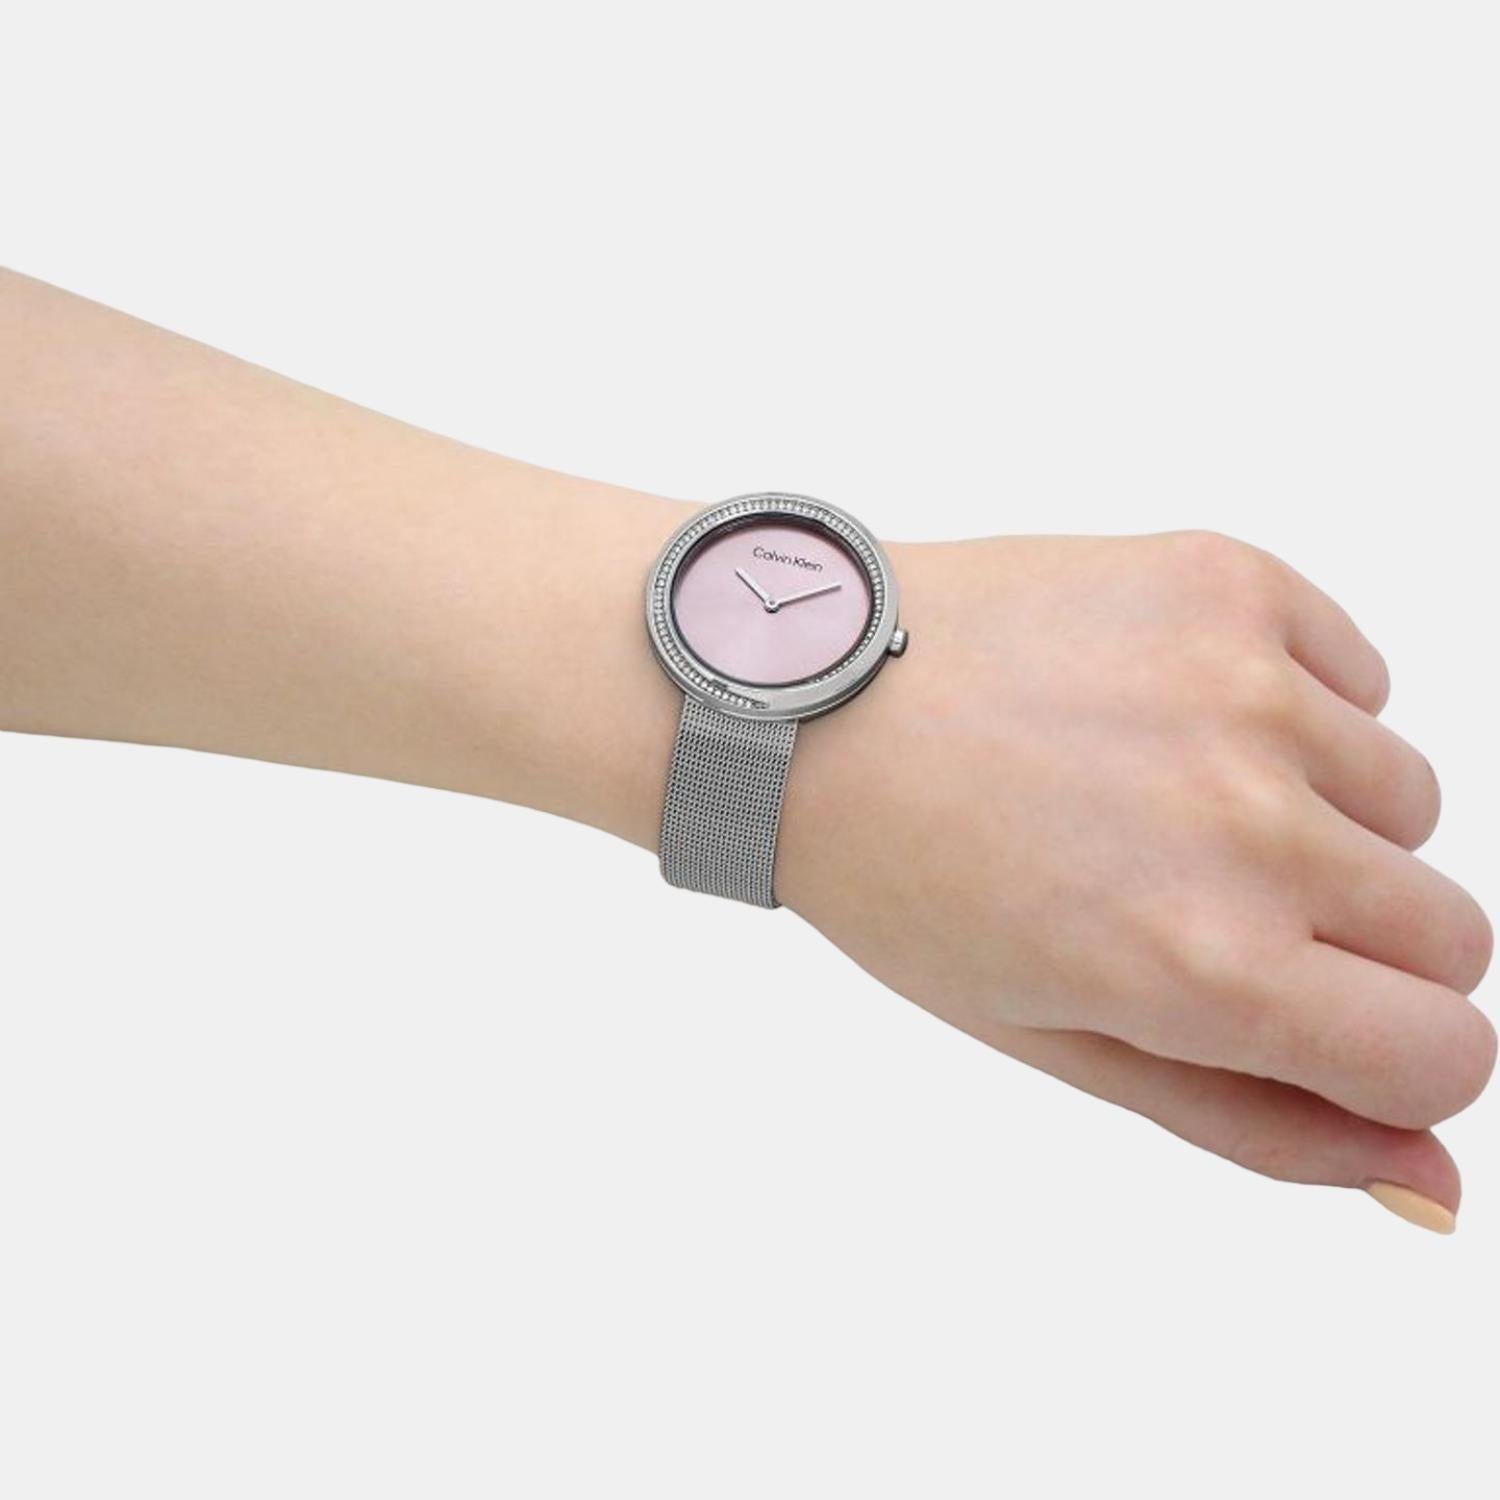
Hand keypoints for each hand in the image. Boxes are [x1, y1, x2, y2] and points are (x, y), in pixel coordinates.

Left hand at [776, 530, 1494, 1227]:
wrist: (804, 700)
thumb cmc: (902, 880)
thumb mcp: (1056, 1038)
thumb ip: (1257, 1124)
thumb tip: (1430, 1189)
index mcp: (1206, 965)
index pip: (1448, 1054)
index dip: (1387, 1057)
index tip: (1310, 1023)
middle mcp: (1250, 826)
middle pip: (1449, 930)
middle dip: (1352, 945)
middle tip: (1202, 901)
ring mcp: (1247, 689)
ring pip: (1407, 797)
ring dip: (1318, 817)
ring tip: (1161, 796)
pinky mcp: (1228, 581)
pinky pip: (1357, 672)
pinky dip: (1292, 705)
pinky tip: (1162, 710)